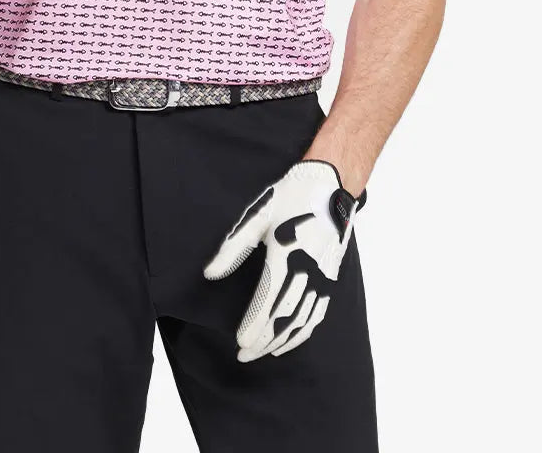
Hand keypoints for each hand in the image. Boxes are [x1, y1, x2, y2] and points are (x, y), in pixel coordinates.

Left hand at [202, 159, 366, 360]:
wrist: (330, 184)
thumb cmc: (291, 196)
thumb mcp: (258, 215)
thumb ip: (233, 247)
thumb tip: (210, 274)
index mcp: (287, 255)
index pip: (268, 301)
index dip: (254, 325)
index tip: (240, 344)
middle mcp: (308, 270)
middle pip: (284, 317)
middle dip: (263, 340)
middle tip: (243, 356)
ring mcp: (323, 276)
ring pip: (302, 320)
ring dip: (282, 341)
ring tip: (262, 352)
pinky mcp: (331, 277)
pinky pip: (318, 313)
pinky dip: (303, 332)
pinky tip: (290, 340)